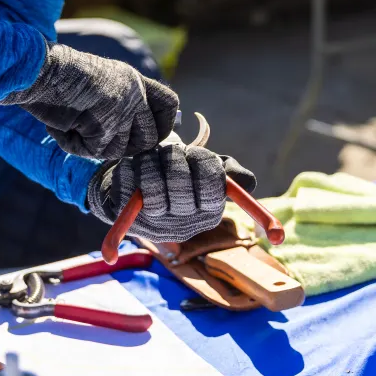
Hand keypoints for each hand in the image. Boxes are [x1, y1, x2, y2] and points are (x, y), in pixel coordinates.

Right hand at [2, 44, 178, 158]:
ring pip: (120, 151)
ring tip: (74, 123)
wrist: (42, 70)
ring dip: (96, 145)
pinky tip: (63, 125)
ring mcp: (121, 112)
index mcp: (134, 80)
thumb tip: (140, 134)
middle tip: (100, 139)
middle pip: (150, 139)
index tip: (149, 135)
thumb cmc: (61, 76)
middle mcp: (134, 95)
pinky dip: (75, 145)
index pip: (169, 104)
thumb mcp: (101, 82)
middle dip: (128, 148)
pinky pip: (94, 152)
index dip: (163, 124)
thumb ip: (122, 101)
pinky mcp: (104, 128)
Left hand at [86, 133, 257, 243]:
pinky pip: (128, 184)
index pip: (212, 188)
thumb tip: (247, 181)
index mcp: (208, 213)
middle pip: (180, 185)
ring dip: (151, 159)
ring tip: (151, 156)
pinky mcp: (128, 217)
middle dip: (173, 157)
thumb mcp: (205, 170)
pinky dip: (130, 167)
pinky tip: (133, 166)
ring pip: (153, 184)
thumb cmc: (178, 175)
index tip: (193, 153)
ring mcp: (155, 224)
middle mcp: (184, 225)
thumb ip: (228, 171)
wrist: (137, 188)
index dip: (202, 162)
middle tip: (170, 150)